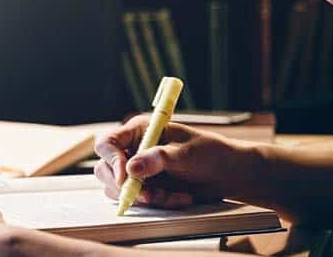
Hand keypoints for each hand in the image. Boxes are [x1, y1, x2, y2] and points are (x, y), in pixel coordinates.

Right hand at [93, 115, 261, 208]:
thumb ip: (158, 159)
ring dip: (146, 197)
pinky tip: (178, 197)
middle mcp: (133, 149)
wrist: (227, 173)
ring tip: (173, 196)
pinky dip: (157, 202)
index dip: (112, 160)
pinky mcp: (145, 187)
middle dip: (128, 187)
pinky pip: (138, 200)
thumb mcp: (185, 153)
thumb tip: (131, 169)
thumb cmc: (210, 153)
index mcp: (139, 130)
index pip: (108, 143)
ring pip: (120, 189)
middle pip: (106, 169)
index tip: (125, 177)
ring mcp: (137, 170)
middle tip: (151, 195)